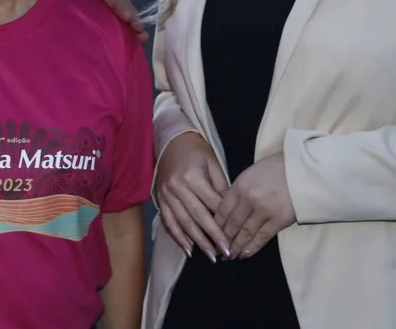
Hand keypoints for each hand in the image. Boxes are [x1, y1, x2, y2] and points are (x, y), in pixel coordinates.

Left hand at [33, 0, 147, 40]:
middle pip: (114, 0)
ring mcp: (86, 1)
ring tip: (140, 35)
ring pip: (112, 10)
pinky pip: (104, 18)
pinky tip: (128, 38)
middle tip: (139, 30)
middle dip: (129, 13)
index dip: (118, 2)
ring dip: (128, 20)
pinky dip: (118, 26)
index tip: (127, 17)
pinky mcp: (83, 13)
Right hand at [154, 132, 229, 261]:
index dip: (225, 222)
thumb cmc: (197, 150)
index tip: (236, 237)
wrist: (171, 139)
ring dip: (197, 241)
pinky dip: (178, 237)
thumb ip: (221, 188)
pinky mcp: (159, 199)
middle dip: (213, 237)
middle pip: (198, 217)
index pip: (212, 205)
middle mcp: (177, 187)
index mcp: (193, 177)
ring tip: (211, 256)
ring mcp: (166, 194)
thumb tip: (231, 212)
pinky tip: (189, 250)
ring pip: (183, 222)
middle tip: (226, 253)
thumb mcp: (214, 164)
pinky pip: (169, 221)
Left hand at [214, 153, 295, 259]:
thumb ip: (239, 190)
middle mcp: (248, 199)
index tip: (211, 234)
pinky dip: (252, 247)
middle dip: (223, 239)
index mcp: (240, 186)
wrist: (304, 170)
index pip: (222, 210)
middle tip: (218, 251)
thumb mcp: (251, 173)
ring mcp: (263, 211)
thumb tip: (228, 207)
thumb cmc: (276, 168)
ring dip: (235, 247)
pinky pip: (262, 237)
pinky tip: (244, 254)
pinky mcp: (279, 221)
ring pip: (245, 233)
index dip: (216, 225)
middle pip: (231, 223)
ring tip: (229, 256)